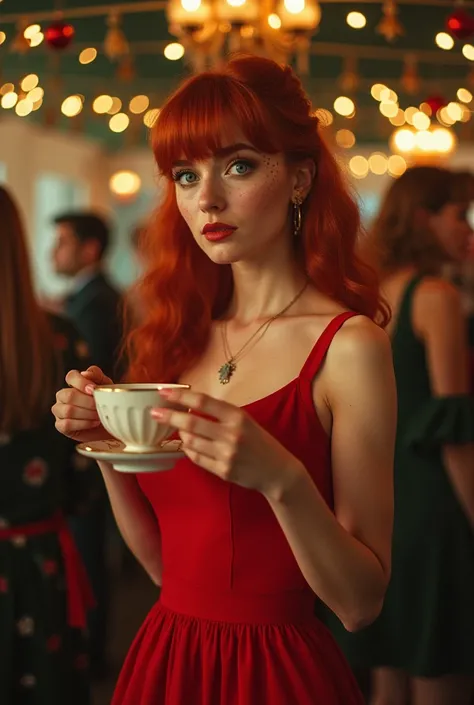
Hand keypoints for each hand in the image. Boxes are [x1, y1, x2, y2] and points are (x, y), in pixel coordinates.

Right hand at [52, 365, 112, 442]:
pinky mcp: (60, 426)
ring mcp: (59, 410)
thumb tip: (85, 373)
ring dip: (87, 414)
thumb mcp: (107, 387)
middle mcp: (63, 395)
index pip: (71, 376)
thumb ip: (97, 376)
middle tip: (100, 407)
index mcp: (73, 383)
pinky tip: (94, 423)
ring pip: (67, 410)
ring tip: (99, 416)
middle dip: (88, 402)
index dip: (81, 382)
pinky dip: (83, 424)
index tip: (93, 390)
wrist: (112, 424)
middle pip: (69, 395)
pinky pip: (66, 424)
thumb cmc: (107, 404)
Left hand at [152, 389, 303, 499]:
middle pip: (191, 423)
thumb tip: (189, 407)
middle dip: (169, 417)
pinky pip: (196, 458)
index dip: (180, 396)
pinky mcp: (223, 471)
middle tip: (153, 413)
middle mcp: (231, 434)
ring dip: (180, 435)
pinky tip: (188, 445)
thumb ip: (220, 414)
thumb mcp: (245, 420)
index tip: (163, 392)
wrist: (278, 471)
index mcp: (238, 416)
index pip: (203, 402)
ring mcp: (226, 454)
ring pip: (190, 442)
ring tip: (178, 430)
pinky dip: (189, 450)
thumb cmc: (260, 442)